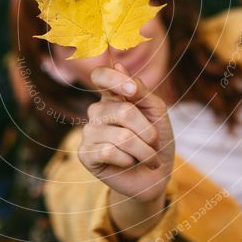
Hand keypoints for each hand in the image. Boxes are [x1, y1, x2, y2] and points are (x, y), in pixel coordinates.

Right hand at [78, 62, 174, 210]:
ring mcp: (89, 132)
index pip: (100, 76)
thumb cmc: (157, 141)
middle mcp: (97, 111)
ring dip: (144, 150)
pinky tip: (128, 164)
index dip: (113, 79)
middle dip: (148, 131)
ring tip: (148, 157)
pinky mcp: (85, 154)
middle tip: (154, 143)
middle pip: (123, 110)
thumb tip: (119, 66)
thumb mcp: (156, 111)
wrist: (156, 176)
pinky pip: (109, 152)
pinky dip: (128, 160)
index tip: (132, 91)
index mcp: (112, 96)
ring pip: (121, 135)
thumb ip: (140, 90)